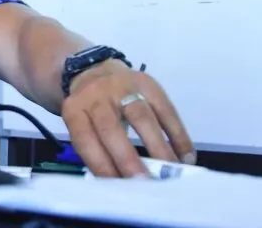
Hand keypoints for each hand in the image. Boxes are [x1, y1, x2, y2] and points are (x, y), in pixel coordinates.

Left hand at [61, 60, 194, 177]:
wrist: (96, 72)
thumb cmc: (91, 111)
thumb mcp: (83, 125)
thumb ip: (96, 149)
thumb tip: (121, 184)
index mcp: (75, 110)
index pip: (85, 140)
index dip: (101, 164)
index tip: (119, 187)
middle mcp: (96, 96)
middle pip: (111, 127)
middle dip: (127, 158)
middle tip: (144, 182)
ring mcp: (123, 87)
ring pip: (142, 117)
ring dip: (158, 147)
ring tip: (171, 171)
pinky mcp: (148, 84)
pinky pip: (167, 111)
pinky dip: (178, 136)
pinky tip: (186, 157)